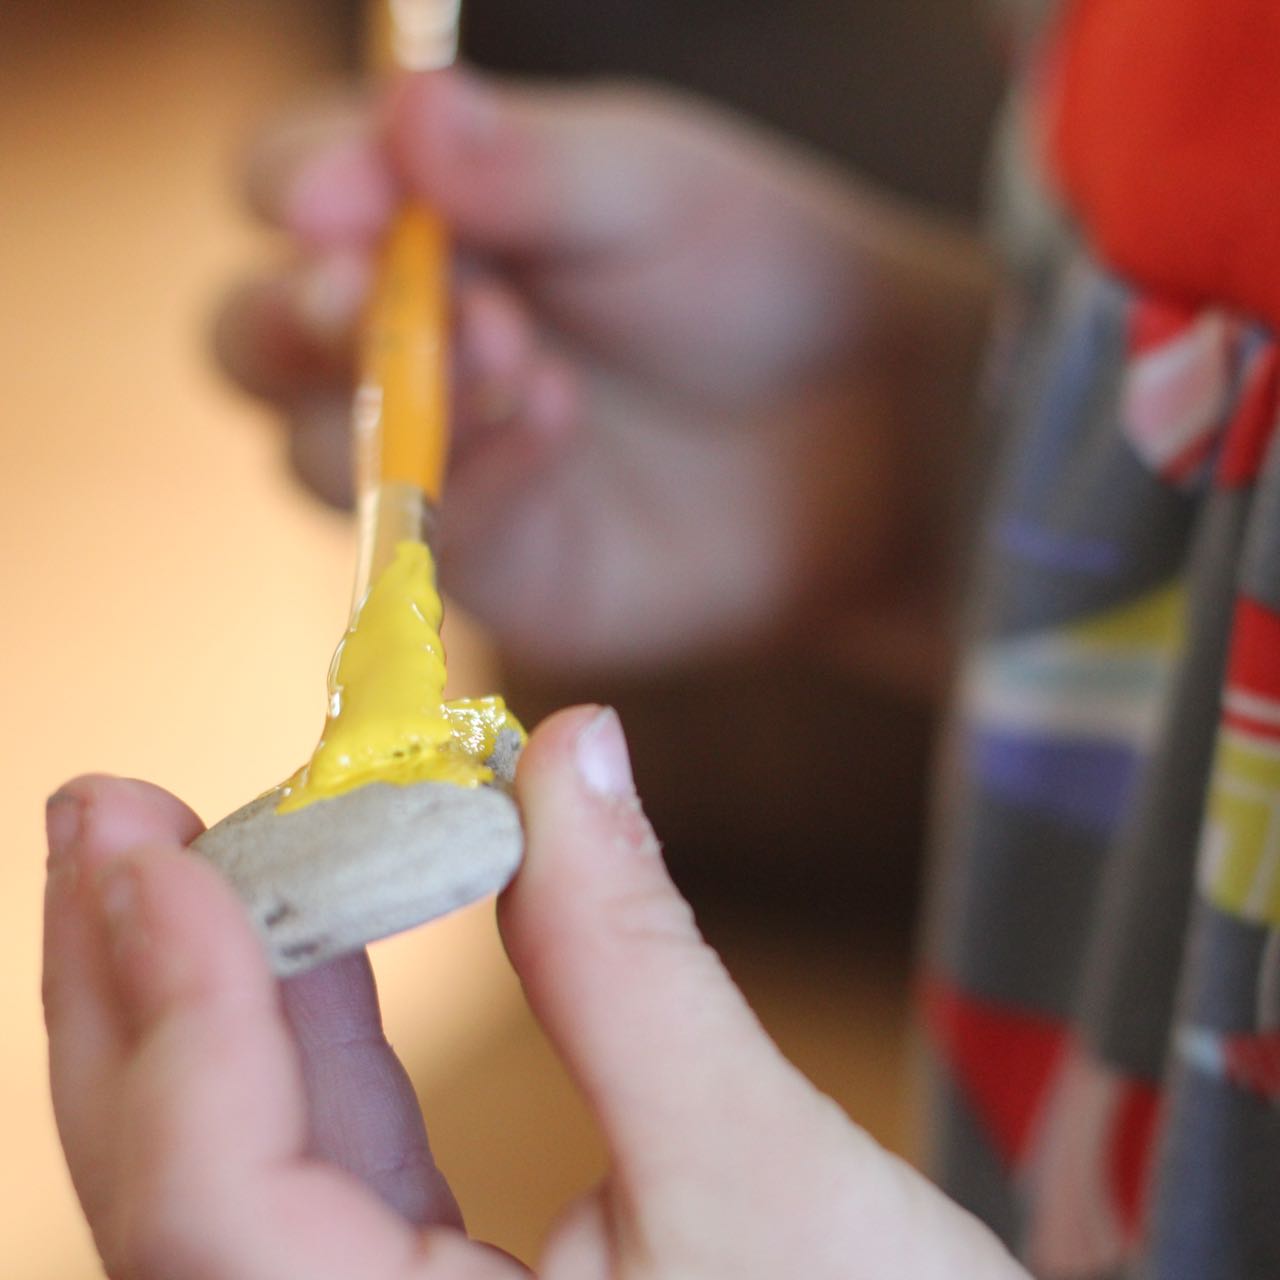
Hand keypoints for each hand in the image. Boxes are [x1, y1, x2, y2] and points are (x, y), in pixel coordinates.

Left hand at [44, 706, 1025, 1277]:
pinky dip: (304, 1043)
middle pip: (175, 1193)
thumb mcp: (758, 1169)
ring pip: (226, 1176)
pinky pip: (312, 1176)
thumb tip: (575, 750)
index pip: (218, 1219)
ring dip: (204, 1002)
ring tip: (178, 849)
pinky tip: (307, 931)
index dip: (180, 1019)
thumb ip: (632, 956)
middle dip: (131, 992)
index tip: (153, 848)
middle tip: (109, 818)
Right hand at [217, 70, 990, 679]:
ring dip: (385, 403)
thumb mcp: (655, 190)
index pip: (299, 187)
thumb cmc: (762, 279)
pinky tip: (553, 425)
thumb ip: (530, 162)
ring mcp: (441, 459)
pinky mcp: (491, 560)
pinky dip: (466, 480)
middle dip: (299, 318)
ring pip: (313, 447)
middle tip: (365, 298)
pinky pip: (419, 536)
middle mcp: (412, 338)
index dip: (296, 190)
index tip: (331, 203)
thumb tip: (409, 112)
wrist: (864, 432)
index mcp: (433, 216)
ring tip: (520, 359)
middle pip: (259, 336)